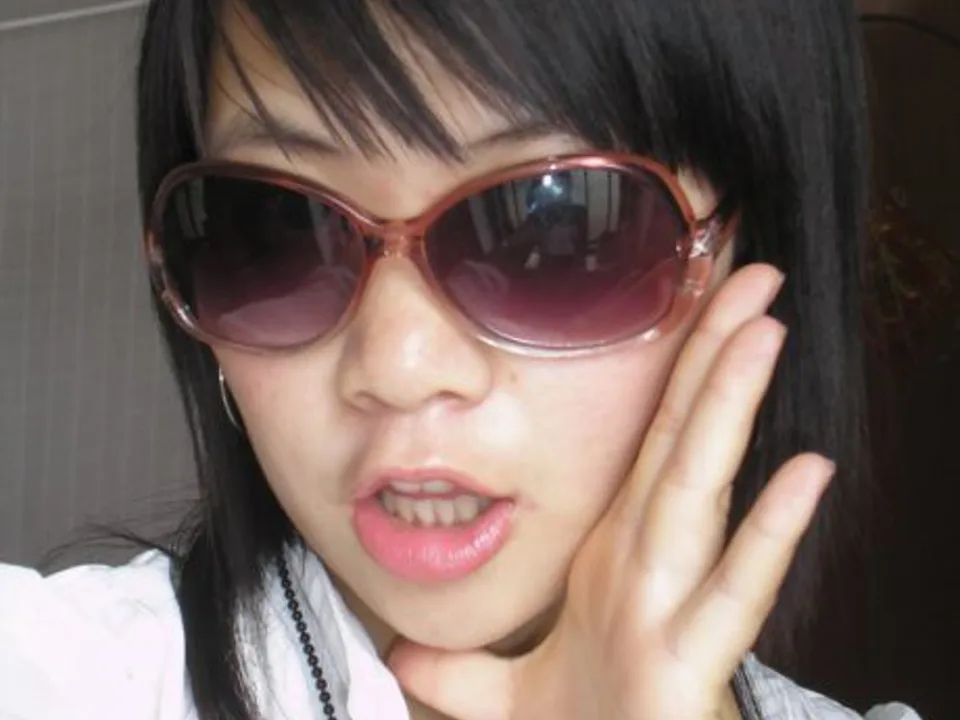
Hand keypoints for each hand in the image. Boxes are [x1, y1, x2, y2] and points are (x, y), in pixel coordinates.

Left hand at [387, 264, 834, 719]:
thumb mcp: (504, 697)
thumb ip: (463, 670)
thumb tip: (405, 657)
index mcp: (613, 555)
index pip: (646, 443)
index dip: (671, 374)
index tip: (693, 300)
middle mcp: (651, 564)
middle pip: (681, 442)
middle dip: (712, 357)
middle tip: (749, 273)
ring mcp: (675, 606)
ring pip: (704, 492)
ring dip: (735, 411)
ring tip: (765, 333)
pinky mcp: (693, 660)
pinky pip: (735, 589)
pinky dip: (770, 532)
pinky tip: (806, 471)